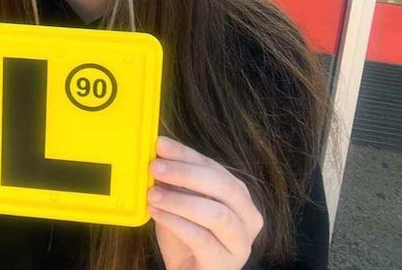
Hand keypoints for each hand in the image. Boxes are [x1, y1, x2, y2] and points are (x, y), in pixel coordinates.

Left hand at [147, 137, 263, 269]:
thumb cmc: (185, 238)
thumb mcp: (178, 203)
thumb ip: (175, 182)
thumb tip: (159, 153)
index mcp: (239, 197)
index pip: (215, 168)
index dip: (187, 154)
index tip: (161, 144)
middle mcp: (248, 218)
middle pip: (224, 187)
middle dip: (187, 173)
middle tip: (155, 166)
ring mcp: (240, 244)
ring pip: (217, 214)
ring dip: (180, 200)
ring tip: (153, 194)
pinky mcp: (225, 264)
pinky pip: (202, 239)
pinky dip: (176, 222)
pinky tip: (156, 213)